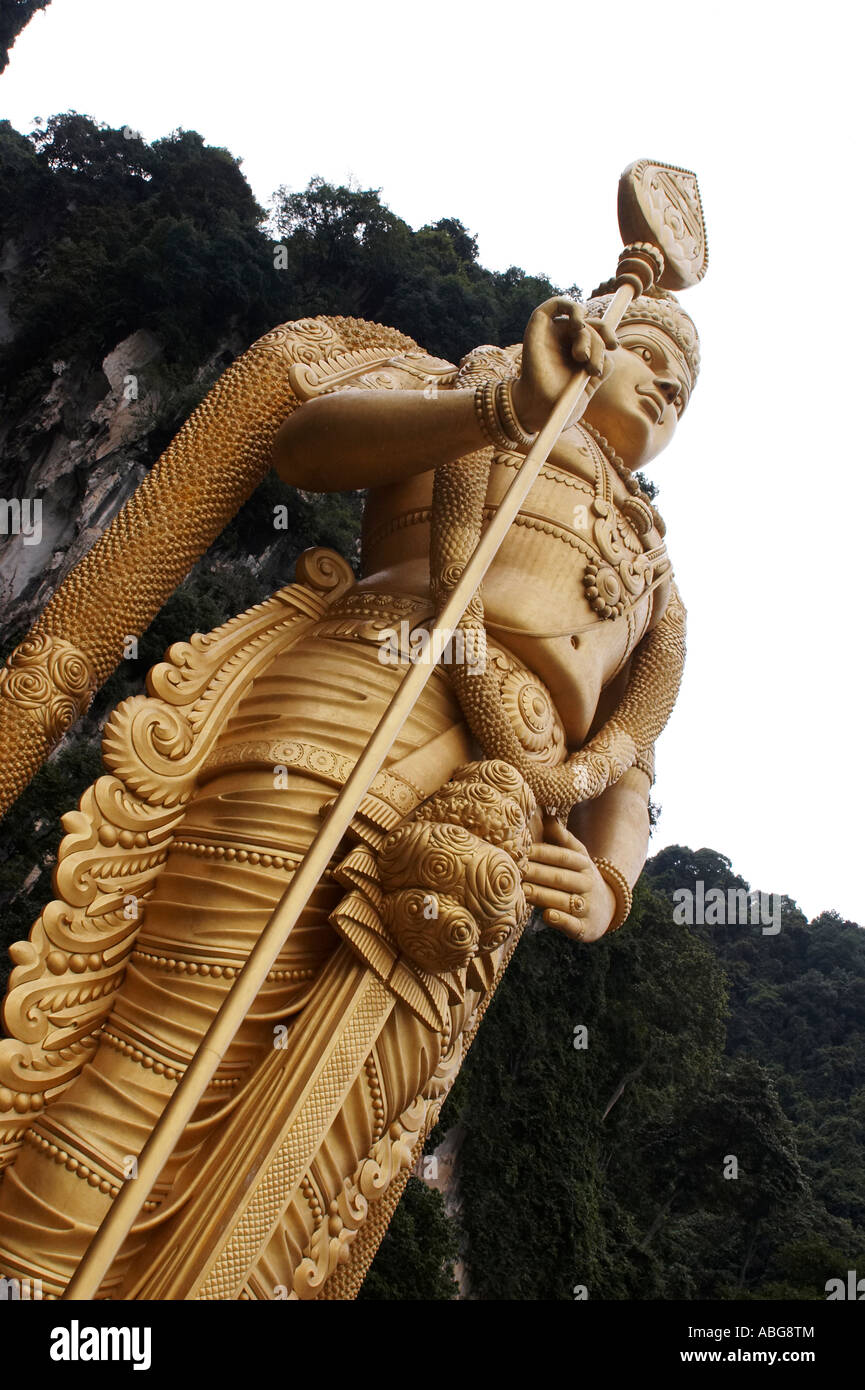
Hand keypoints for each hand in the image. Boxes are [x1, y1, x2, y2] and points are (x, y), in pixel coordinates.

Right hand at [510, 296, 617, 434]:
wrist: (540, 409)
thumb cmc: (561, 404)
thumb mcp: (589, 386)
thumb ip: (602, 368)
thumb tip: (609, 354)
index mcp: (575, 354)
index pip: (596, 333)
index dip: (607, 334)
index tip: (614, 346)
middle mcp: (564, 341)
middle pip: (591, 326)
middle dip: (599, 342)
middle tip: (594, 367)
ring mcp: (551, 333)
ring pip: (579, 319)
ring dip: (587, 335)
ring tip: (582, 357)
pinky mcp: (538, 326)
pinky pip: (556, 303)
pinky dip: (571, 307)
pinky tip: (578, 323)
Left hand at [523, 816, 616, 942]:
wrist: (606, 908)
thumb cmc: (580, 877)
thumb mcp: (576, 855)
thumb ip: (560, 836)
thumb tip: (545, 811)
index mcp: (583, 863)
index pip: (561, 856)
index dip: (541, 852)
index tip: (520, 850)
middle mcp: (587, 883)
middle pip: (559, 877)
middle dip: (535, 873)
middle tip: (513, 869)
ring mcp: (587, 906)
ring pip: (562, 899)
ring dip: (541, 895)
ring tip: (520, 890)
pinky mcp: (585, 928)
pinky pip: (572, 924)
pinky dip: (561, 920)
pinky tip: (546, 915)